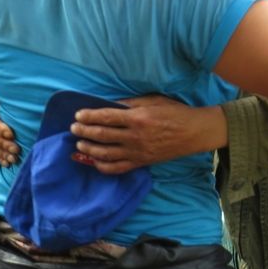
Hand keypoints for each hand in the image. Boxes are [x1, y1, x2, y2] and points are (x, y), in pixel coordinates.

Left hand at [71, 95, 224, 174]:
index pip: (106, 117)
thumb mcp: (153, 100)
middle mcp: (135, 137)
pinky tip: (94, 161)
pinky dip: (103, 166)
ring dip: (89, 149)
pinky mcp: (141, 163)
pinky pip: (117, 168)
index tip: (78, 115)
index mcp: (138, 118)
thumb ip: (131, 103)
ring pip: (106, 154)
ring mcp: (137, 152)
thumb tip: (111, 105)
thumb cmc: (175, 113)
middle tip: (73, 128)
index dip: (89, 116)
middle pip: (102, 135)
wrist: (194, 133)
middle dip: (84, 131)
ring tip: (80, 144)